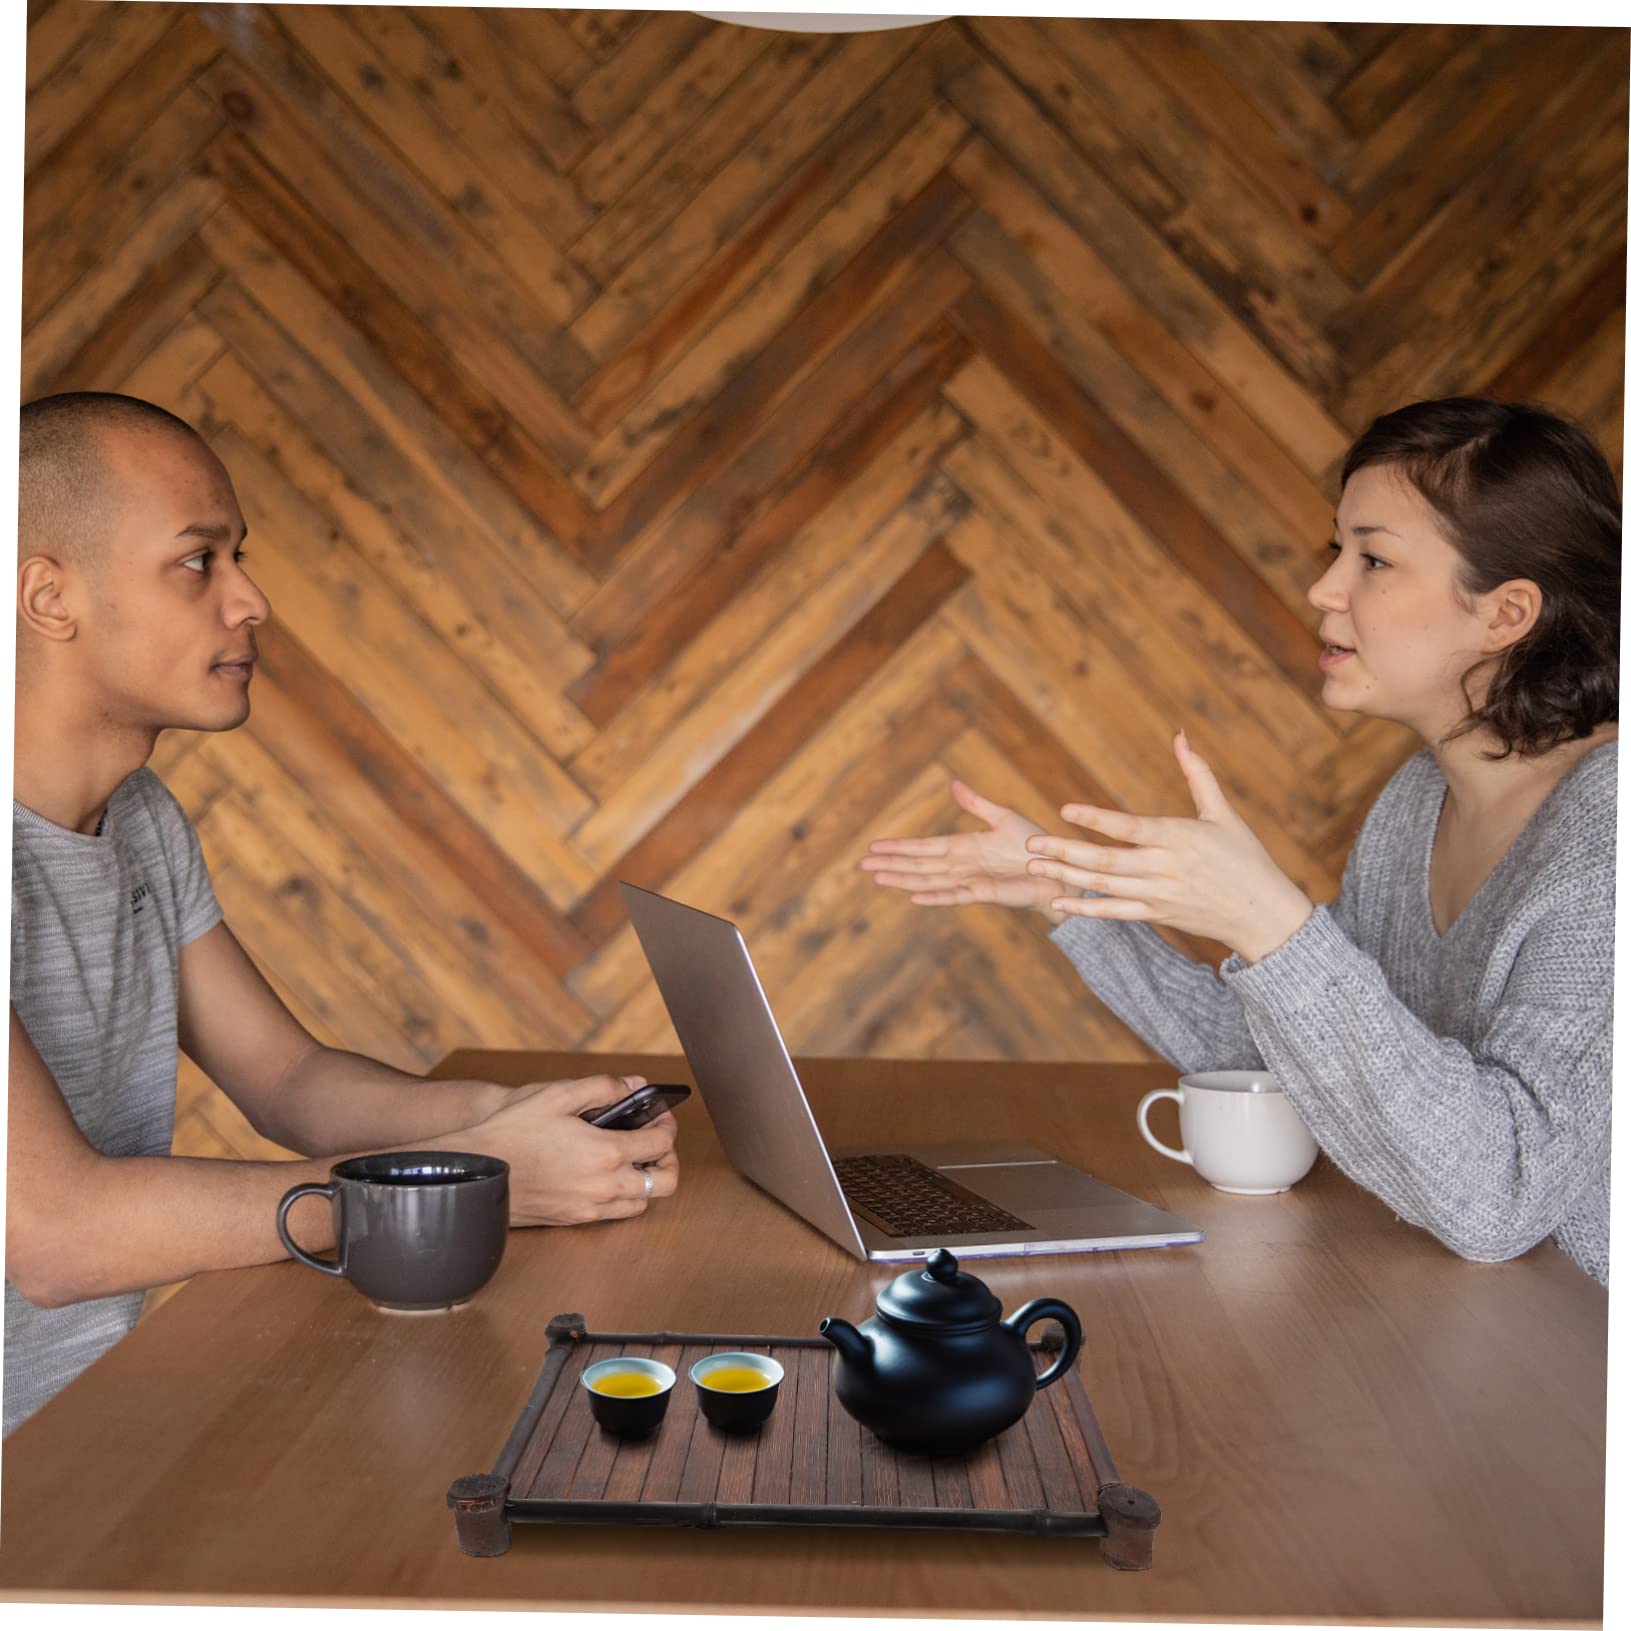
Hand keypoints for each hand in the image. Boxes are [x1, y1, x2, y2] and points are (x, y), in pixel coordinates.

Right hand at [466, 1074, 679, 1225]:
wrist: (474, 1170)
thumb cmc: (511, 1131)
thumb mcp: (558, 1094)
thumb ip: (603, 1087)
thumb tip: (633, 1086)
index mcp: (606, 1153)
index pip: (661, 1143)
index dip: (667, 1124)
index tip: (659, 1115)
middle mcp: (604, 1186)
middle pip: (666, 1182)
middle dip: (669, 1160)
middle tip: (655, 1142)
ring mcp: (589, 1208)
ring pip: (642, 1203)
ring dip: (647, 1181)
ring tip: (633, 1159)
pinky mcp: (573, 1220)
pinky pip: (615, 1214)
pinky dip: (623, 1196)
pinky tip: (606, 1176)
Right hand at [861, 780, 1063, 921]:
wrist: (1057, 870)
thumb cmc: (1034, 845)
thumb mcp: (1002, 818)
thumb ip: (976, 804)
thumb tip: (953, 784)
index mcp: (962, 846)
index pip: (922, 847)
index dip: (898, 847)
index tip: (873, 847)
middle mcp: (960, 865)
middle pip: (917, 866)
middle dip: (890, 865)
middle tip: (862, 866)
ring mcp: (969, 880)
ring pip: (928, 881)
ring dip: (903, 880)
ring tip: (878, 879)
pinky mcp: (983, 893)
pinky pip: (953, 895)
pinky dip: (934, 897)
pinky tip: (914, 897)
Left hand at [1025, 732, 1313, 962]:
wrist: (1262, 914)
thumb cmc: (1245, 857)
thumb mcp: (1224, 813)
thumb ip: (1198, 774)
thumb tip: (1180, 735)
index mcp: (1179, 838)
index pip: (1129, 827)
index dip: (1096, 819)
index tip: (1064, 810)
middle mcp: (1165, 868)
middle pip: (1107, 861)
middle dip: (1065, 852)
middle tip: (1030, 843)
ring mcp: (1159, 895)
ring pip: (1104, 887)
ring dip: (1066, 876)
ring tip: (1033, 866)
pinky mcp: (1157, 915)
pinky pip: (1114, 913)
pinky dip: (1085, 909)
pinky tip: (1056, 902)